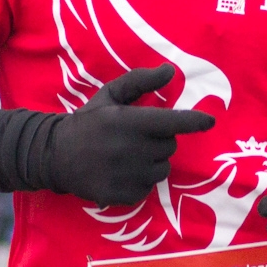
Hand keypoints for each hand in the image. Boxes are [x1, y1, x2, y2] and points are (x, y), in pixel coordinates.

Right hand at [46, 64, 214, 205]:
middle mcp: (131, 149)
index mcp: (129, 122)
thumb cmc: (88, 121)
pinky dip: (141, 179)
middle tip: (137, 136)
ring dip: (153, 161)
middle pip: (170, 146)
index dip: (194, 121)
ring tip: (129, 155)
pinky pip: (149, 187)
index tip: (210, 120)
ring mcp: (128, 175)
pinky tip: (122, 171)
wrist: (56, 156)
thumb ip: (140, 81)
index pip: (172, 122)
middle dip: (160, 140)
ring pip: (163, 168)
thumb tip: (170, 71)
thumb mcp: (109, 95)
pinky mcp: (123, 195)